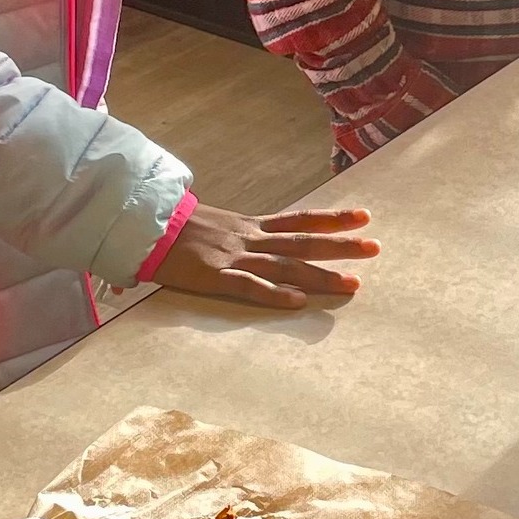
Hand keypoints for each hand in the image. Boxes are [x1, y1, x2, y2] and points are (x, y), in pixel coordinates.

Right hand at [152, 204, 380, 308]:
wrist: (143, 224)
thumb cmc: (176, 227)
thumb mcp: (217, 226)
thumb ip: (240, 235)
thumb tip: (258, 242)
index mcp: (251, 226)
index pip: (301, 220)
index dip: (333, 218)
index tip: (366, 216)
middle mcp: (250, 239)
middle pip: (304, 242)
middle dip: (341, 246)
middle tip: (376, 248)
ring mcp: (234, 257)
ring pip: (286, 266)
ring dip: (320, 275)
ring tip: (353, 283)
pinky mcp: (213, 276)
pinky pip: (248, 286)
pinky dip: (274, 294)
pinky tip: (298, 302)